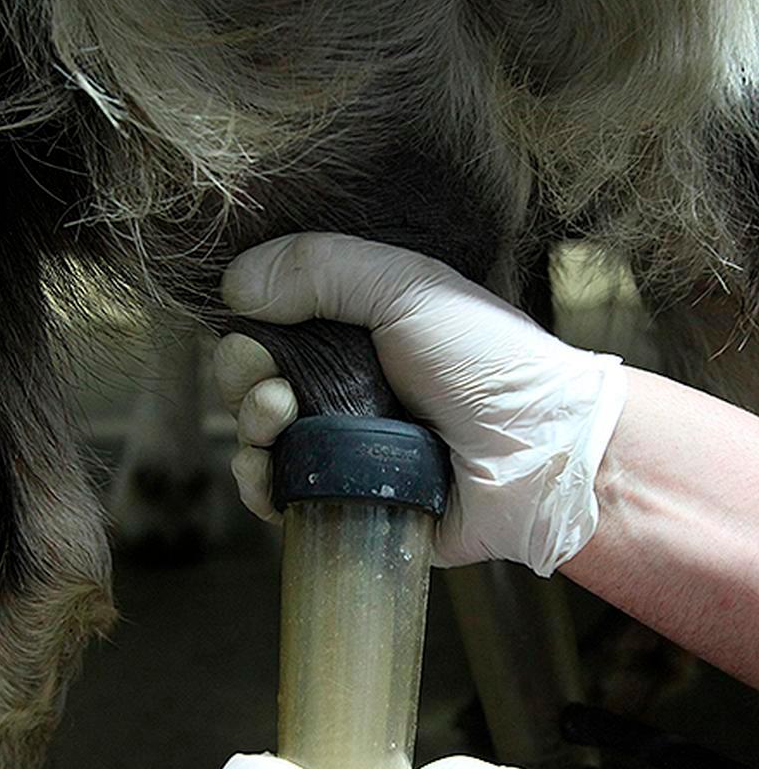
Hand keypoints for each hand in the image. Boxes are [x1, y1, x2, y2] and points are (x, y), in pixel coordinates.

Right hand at [215, 233, 627, 574]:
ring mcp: (337, 446)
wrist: (535, 453)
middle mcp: (338, 385)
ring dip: (249, 428)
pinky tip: (265, 474)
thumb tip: (232, 282)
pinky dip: (256, 485)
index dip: (248, 332)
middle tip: (278, 389)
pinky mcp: (341, 499)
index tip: (258, 338)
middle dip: (244, 381)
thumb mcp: (406, 286)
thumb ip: (320, 269)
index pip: (267, 326)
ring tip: (282, 420)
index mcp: (351, 331)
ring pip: (255, 438)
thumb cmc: (483, 360)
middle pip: (250, 381)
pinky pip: (274, 496)